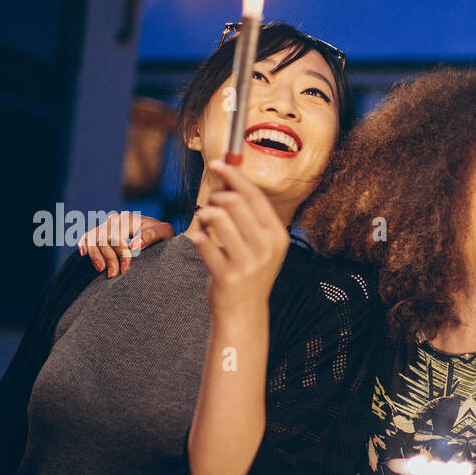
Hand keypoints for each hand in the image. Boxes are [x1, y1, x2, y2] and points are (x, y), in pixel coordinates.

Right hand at [77, 212, 173, 277]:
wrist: (159, 233)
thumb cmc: (162, 234)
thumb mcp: (163, 233)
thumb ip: (150, 236)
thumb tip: (134, 246)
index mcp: (128, 218)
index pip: (117, 236)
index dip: (119, 254)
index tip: (125, 269)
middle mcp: (114, 220)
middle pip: (102, 239)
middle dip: (108, 258)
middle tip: (113, 275)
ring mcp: (106, 226)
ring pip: (91, 238)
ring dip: (95, 255)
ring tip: (101, 270)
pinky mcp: (101, 233)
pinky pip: (86, 237)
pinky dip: (84, 245)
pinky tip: (84, 256)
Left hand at [191, 160, 289, 320]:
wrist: (244, 311)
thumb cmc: (248, 270)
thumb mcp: (259, 243)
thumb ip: (248, 213)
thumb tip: (228, 179)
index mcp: (277, 235)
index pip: (254, 195)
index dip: (233, 175)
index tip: (216, 163)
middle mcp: (266, 248)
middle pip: (234, 202)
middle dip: (216, 196)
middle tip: (209, 203)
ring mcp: (248, 263)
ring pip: (217, 218)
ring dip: (204, 215)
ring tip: (205, 223)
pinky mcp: (227, 275)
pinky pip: (203, 242)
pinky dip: (198, 235)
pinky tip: (202, 240)